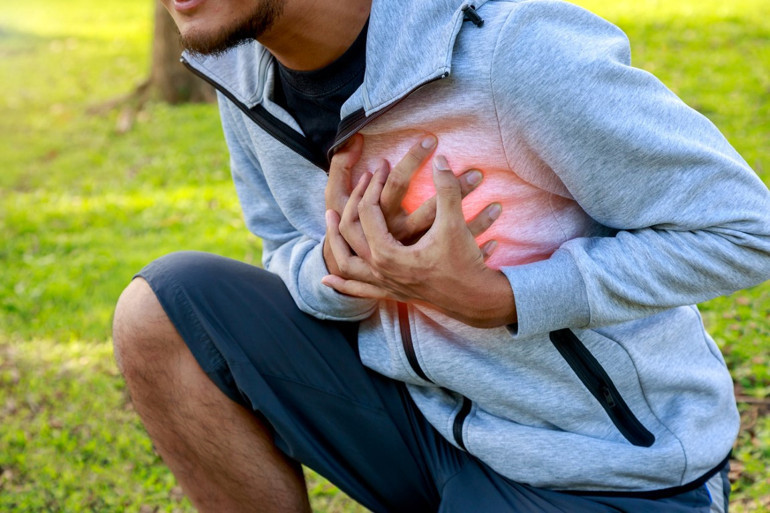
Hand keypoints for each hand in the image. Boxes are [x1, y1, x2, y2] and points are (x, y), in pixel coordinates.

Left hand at [323, 156, 516, 327]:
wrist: (476, 300)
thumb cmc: (464, 263)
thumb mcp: (455, 223)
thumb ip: (447, 189)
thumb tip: (440, 160)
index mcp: (388, 254)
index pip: (368, 212)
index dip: (374, 185)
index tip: (382, 166)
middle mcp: (380, 271)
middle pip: (350, 233)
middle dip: (352, 203)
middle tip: (359, 181)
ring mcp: (384, 285)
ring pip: (346, 264)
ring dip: (335, 242)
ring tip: (330, 221)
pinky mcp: (392, 294)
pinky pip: (359, 291)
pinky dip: (341, 285)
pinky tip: (327, 280)